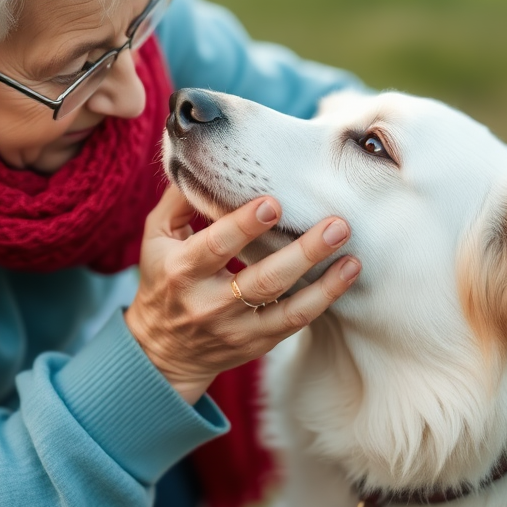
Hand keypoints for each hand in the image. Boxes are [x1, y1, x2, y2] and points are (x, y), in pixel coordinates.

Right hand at [125, 186, 360, 403]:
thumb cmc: (162, 277)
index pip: (216, 246)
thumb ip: (180, 199)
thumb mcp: (156, 236)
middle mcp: (209, 303)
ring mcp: (235, 328)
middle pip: (262, 280)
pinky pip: (294, 323)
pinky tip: (347, 274)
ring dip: (323, 279)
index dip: (244, 225)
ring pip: (285, 306)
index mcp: (182, 270)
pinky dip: (323, 299)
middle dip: (302, 252)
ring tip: (350, 251)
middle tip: (336, 224)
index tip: (274, 202)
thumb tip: (204, 156)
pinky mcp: (257, 343)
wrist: (162, 351)